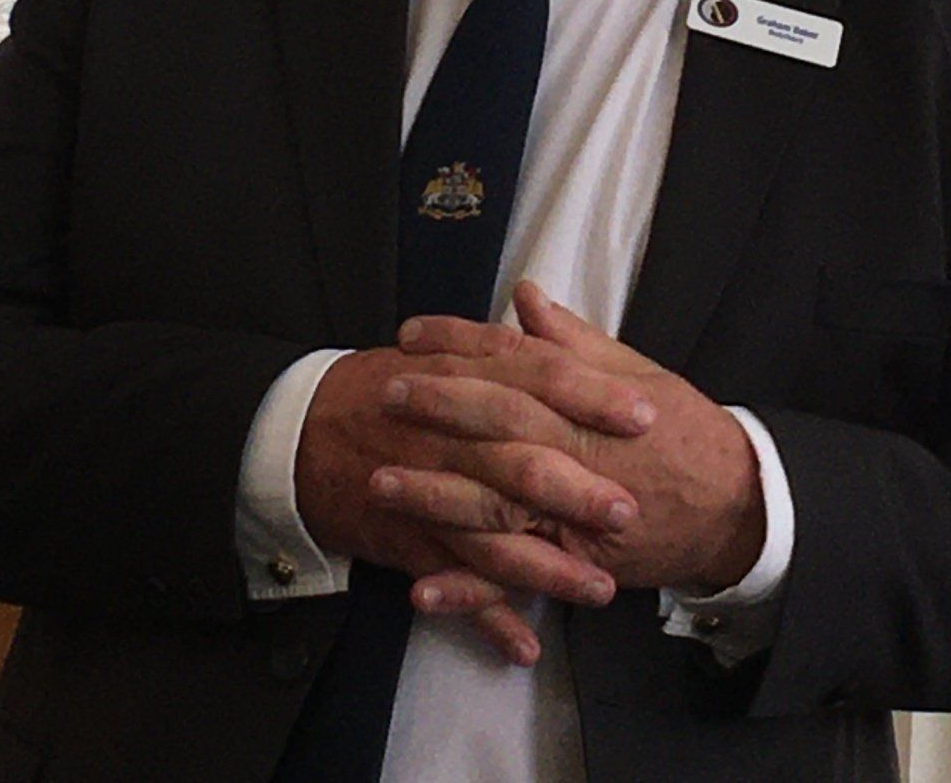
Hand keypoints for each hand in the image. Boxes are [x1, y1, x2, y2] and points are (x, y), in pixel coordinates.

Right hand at [294, 342, 652, 663]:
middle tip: (629, 512)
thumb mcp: (444, 349)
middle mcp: (449, 435)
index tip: (645, 414)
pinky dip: (485, 615)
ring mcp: (427, 493)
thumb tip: (542, 306)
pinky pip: (451, 584)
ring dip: (547, 568)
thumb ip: (500, 336)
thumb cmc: (389, 386)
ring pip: (492, 536)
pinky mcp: (407, 541)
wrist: (305, 431)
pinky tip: (524, 644)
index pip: (539, 379)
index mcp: (465, 377)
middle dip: (576, 490)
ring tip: (599, 590)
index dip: (592, 396)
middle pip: (519, 461)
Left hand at [371, 281, 764, 617]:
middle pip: (498, 427)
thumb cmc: (685, 433)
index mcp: (587, 404)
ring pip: (494, 507)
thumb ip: (574, 340)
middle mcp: (575, 456)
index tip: (411, 335)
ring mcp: (572, 516)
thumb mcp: (637, 372)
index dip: (458, 347)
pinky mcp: (575, 564)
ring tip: (380, 483)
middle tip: (385, 393)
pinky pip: (515, 581)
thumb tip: (525, 296)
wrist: (735, 507)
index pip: (513, 365)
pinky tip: (421, 586)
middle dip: (438, 409)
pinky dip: (469, 590)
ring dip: (434, 497)